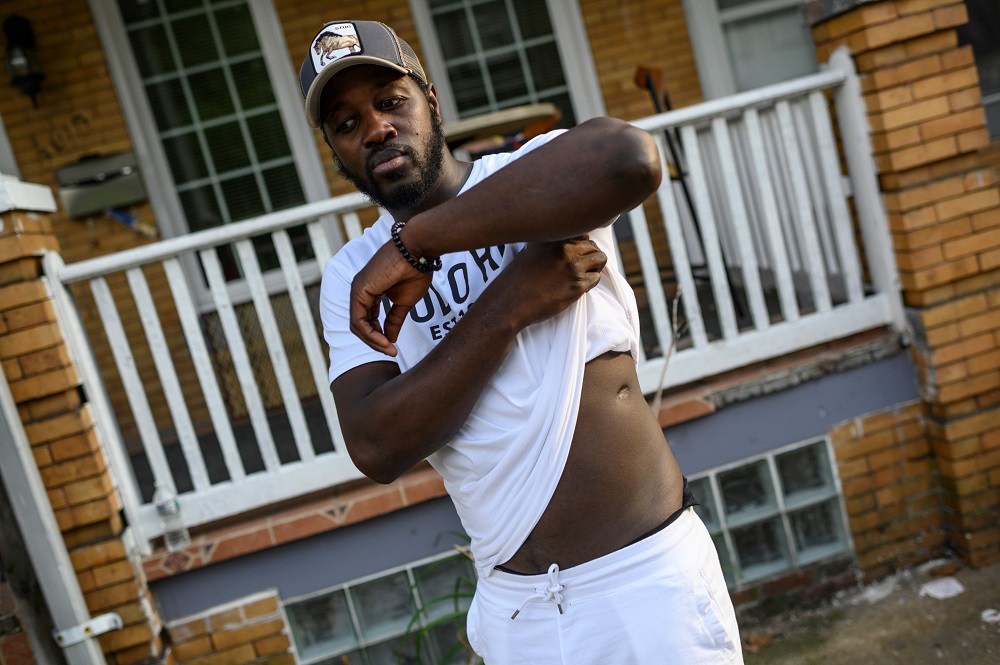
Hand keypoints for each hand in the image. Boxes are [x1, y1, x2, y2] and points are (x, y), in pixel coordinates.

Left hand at [350, 240, 432, 355]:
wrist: (416, 251)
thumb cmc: (413, 271)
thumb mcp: (404, 302)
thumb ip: (394, 320)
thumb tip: (390, 340)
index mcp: (369, 293)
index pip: (367, 321)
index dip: (378, 337)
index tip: (393, 348)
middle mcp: (359, 291)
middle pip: (360, 325)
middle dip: (374, 342)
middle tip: (391, 352)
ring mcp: (357, 290)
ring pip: (357, 325)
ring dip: (373, 341)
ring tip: (389, 349)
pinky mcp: (359, 291)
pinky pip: (359, 320)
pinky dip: (370, 334)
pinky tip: (384, 341)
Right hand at [496, 235, 607, 327]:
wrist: (511, 302)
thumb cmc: (517, 278)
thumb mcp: (530, 251)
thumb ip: (550, 244)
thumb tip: (570, 242)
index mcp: (553, 238)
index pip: (582, 233)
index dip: (582, 245)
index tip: (577, 254)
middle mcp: (564, 249)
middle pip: (593, 246)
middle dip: (591, 256)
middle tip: (582, 267)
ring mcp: (573, 267)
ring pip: (601, 260)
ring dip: (595, 268)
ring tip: (582, 276)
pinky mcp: (578, 285)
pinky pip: (596, 278)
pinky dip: (590, 282)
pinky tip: (577, 286)